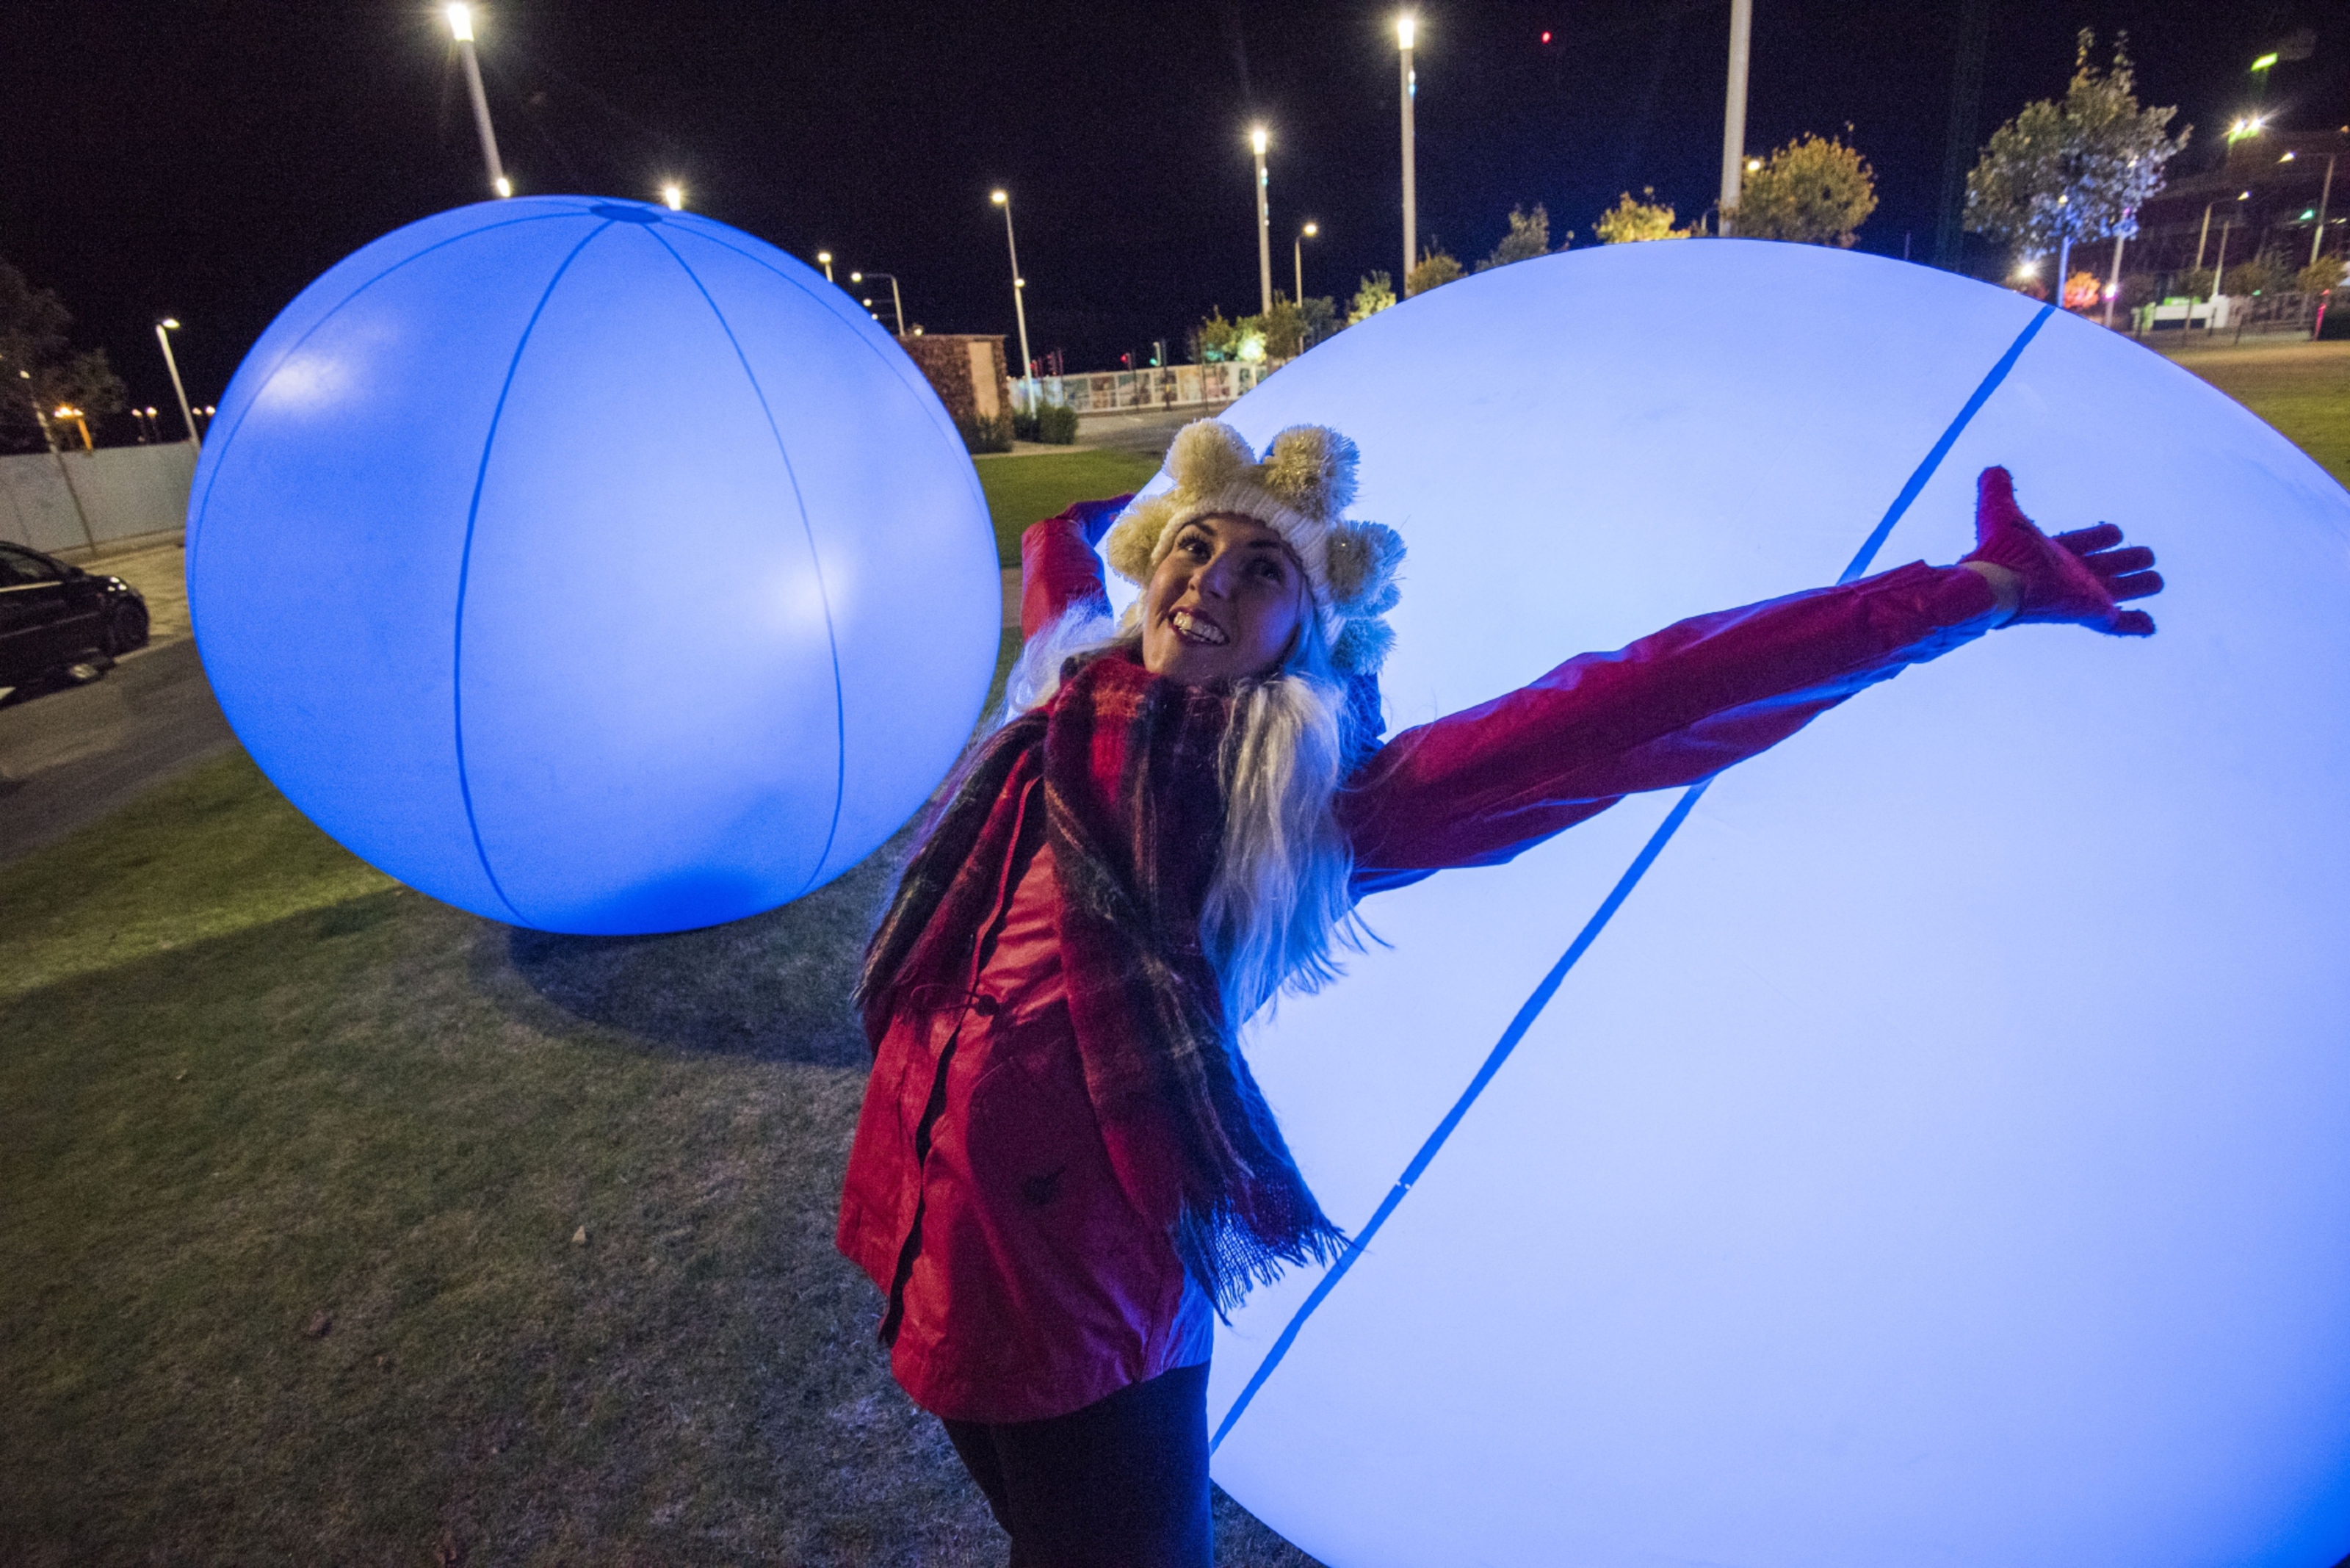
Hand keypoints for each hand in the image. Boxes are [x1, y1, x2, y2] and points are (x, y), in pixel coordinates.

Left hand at [1961, 467, 2162, 635]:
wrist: (2000, 583)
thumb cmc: (2000, 550)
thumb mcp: (2000, 512)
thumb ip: (1997, 490)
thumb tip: (1992, 470)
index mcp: (2051, 554)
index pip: (2080, 544)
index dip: (2096, 537)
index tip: (2115, 531)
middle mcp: (2068, 576)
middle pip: (2104, 568)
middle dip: (2124, 561)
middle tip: (2147, 555)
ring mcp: (2081, 595)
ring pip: (2118, 590)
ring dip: (2138, 586)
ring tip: (2156, 581)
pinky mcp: (2091, 611)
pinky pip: (2117, 623)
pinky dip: (2134, 624)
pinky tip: (2150, 626)